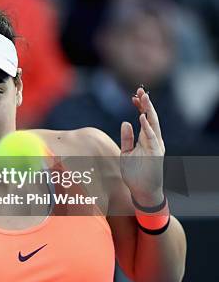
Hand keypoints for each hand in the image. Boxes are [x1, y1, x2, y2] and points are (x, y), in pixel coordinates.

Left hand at [120, 87, 165, 205]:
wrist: (142, 191)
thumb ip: (127, 138)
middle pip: (151, 118)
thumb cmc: (135, 172)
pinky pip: (152, 138)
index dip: (140, 107)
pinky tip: (143, 117)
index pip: (144, 118)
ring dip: (148, 111)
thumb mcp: (126, 152)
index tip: (133, 96)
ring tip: (143, 98)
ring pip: (153, 124)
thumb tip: (125, 122)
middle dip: (146, 104)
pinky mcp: (155, 154)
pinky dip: (148, 127)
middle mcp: (153, 140)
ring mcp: (155, 146)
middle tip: (140, 90)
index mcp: (146, 139)